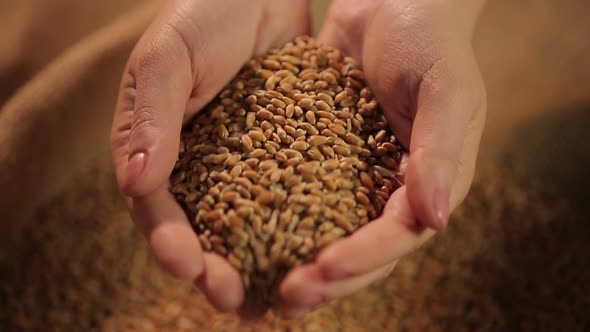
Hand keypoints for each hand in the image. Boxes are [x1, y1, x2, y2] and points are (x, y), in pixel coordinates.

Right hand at [110, 0, 309, 311]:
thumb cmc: (204, 14)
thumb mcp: (167, 56)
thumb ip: (150, 116)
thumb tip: (135, 184)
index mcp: (159, 151)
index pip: (157, 208)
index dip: (169, 242)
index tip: (188, 266)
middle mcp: (200, 168)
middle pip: (204, 232)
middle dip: (216, 269)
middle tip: (233, 298)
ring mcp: (245, 166)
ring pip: (250, 227)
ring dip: (261, 263)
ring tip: (278, 294)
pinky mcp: (287, 155)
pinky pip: (293, 198)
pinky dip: (301, 228)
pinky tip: (318, 251)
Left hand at [278, 0, 486, 317]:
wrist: (391, 4)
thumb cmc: (429, 41)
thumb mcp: (446, 89)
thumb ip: (442, 151)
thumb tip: (436, 219)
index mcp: (428, 183)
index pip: (398, 236)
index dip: (363, 259)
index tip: (321, 271)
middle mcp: (392, 190)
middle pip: (362, 250)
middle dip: (327, 278)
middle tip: (286, 297)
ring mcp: (357, 179)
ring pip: (329, 234)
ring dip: (299, 261)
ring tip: (263, 287)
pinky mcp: (324, 160)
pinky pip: (302, 197)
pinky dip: (279, 220)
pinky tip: (247, 236)